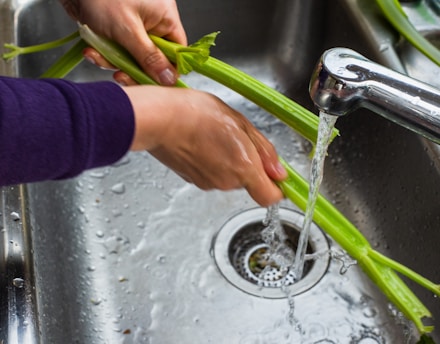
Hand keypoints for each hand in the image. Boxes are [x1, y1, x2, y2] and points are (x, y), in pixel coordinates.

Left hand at [60, 0, 186, 84]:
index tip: (151, 82)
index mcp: (165, 18)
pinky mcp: (118, 31)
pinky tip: (91, 49)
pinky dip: (104, 54)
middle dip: (133, 69)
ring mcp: (135, 28)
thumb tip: (169, 79)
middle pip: (153, 60)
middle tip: (120, 75)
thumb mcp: (127, 29)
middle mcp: (153, 23)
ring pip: (132, 58)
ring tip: (97, 54)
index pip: (176, 53)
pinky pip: (117, 52)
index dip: (166, 71)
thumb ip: (149, 57)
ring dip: (113, 61)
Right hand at [123, 85, 286, 205]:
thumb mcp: (240, 123)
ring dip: (228, 160)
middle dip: (248, 163)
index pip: (271, 197)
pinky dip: (212, 162)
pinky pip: (212, 174)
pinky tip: (202, 143)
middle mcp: (227, 181)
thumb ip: (264, 151)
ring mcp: (208, 183)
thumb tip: (279, 173)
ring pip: (229, 177)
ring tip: (215, 136)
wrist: (158, 120)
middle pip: (249, 182)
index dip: (277, 189)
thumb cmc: (195, 114)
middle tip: (237, 137)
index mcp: (244, 167)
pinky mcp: (193, 180)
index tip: (277, 176)